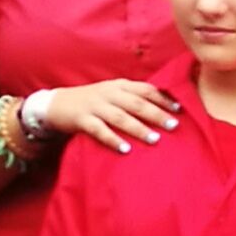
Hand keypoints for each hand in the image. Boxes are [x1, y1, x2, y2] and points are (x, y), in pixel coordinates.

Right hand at [48, 77, 180, 152]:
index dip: (163, 99)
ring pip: (121, 117)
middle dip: (156, 114)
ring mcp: (95, 106)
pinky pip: (99, 131)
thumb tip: (161, 107)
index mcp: (119, 86)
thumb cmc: (91, 101)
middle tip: (174, 126)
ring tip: (155, 139)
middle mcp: (109, 93)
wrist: (56, 104)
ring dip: (139, 128)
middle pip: (137, 103)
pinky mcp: (82, 120)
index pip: (145, 89)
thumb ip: (132, 98)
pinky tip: (125, 149)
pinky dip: (113, 139)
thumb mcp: (112, 93)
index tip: (180, 109)